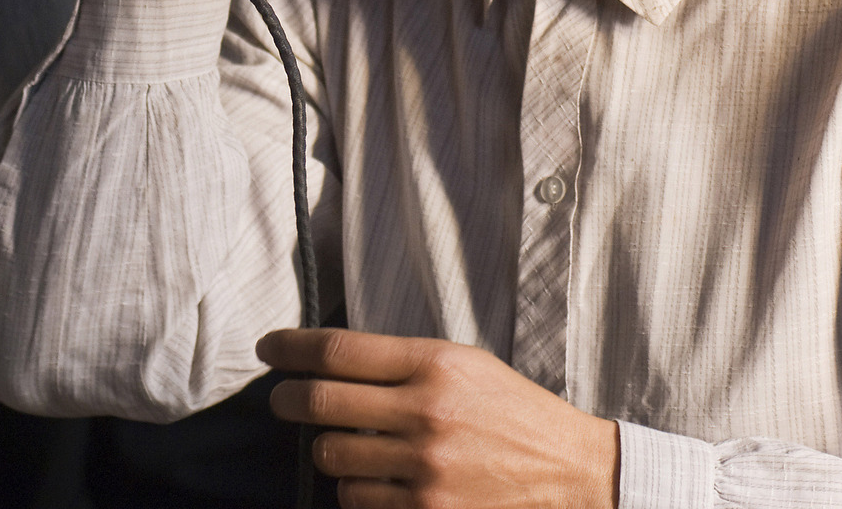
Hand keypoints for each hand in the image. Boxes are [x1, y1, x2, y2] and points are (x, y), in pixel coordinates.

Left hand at [258, 328, 618, 508]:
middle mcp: (427, 413)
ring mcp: (426, 468)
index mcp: (435, 364)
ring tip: (350, 446)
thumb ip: (400, 362)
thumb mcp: (464, 365)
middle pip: (320, 403)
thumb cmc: (511, 412)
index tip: (268, 350)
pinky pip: (358, 500)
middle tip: (281, 400)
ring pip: (332, 457)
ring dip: (329, 451)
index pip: (338, 350)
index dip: (290, 348)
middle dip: (286, 400)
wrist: (572, 473)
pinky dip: (358, 491)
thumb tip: (326, 361)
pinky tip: (379, 481)